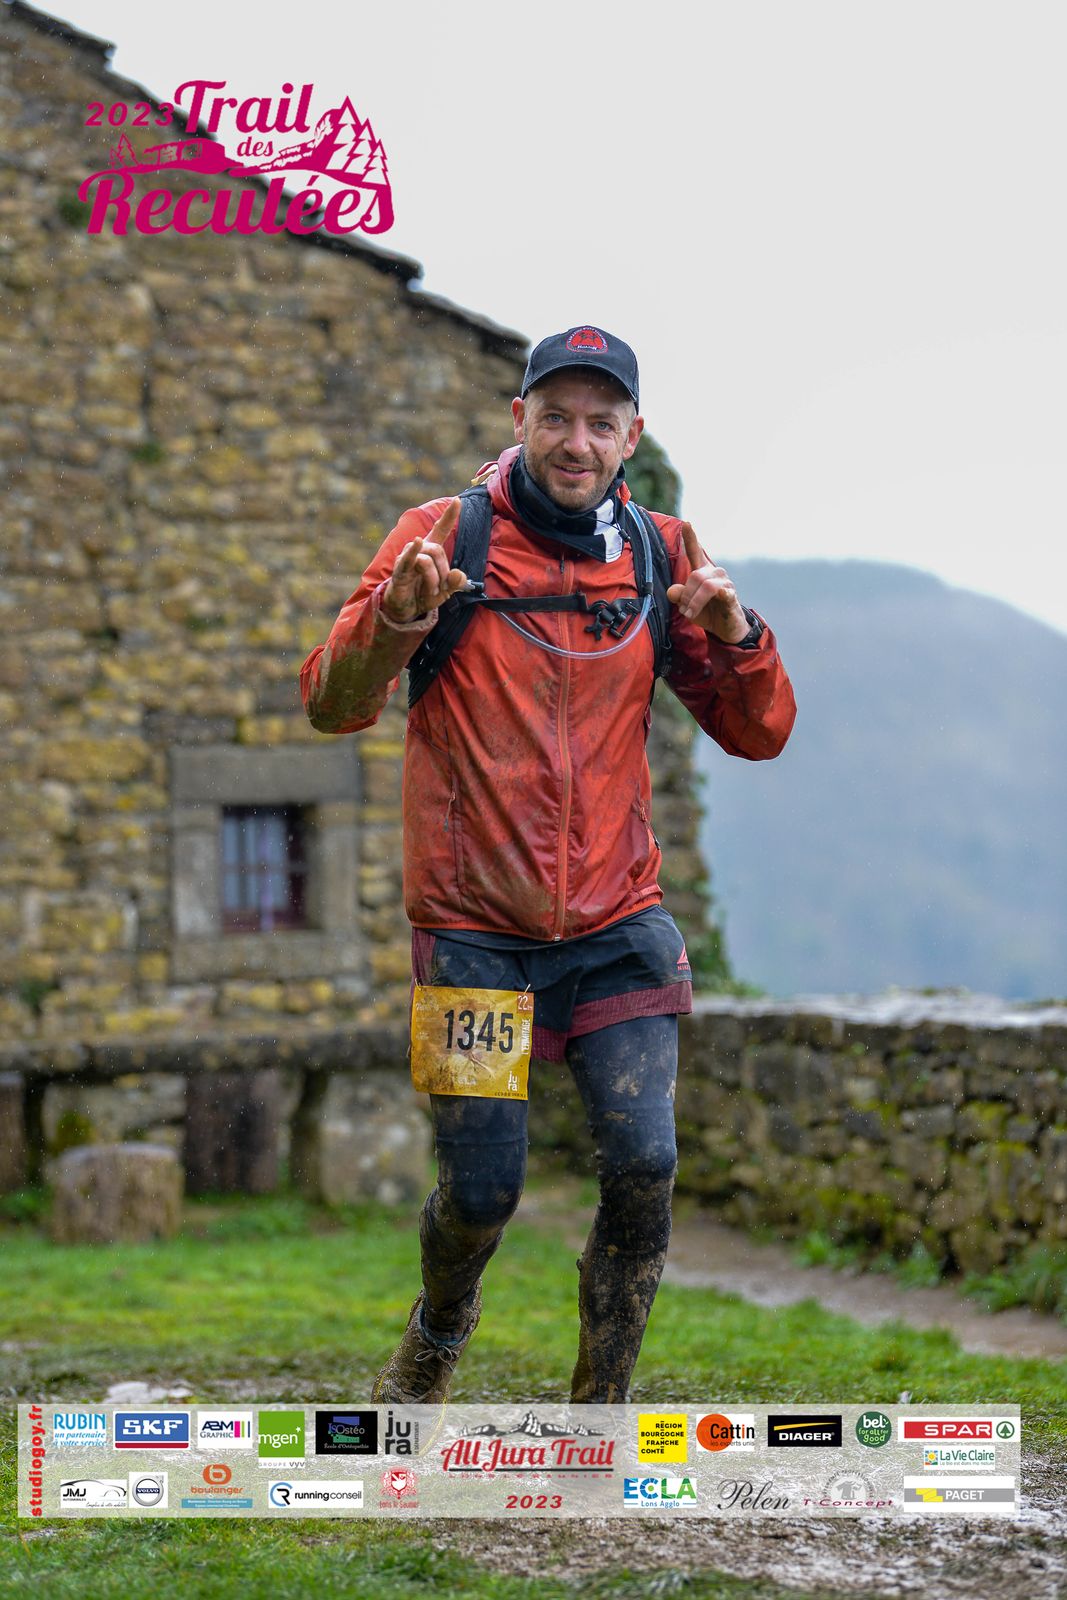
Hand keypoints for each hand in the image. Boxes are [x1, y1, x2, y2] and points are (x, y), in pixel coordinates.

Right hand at [382, 498, 467, 622]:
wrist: (405, 610)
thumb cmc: (424, 595)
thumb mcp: (445, 591)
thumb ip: (455, 582)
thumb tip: (459, 575)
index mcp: (431, 551)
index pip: (440, 529)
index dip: (449, 516)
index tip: (457, 500)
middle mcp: (418, 550)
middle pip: (437, 550)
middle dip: (443, 572)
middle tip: (441, 589)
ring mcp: (407, 559)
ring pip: (426, 560)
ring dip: (433, 579)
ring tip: (430, 592)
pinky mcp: (399, 571)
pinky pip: (408, 560)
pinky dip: (414, 552)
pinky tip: (418, 542)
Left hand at [666, 521, 750, 642]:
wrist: (727, 629)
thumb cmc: (707, 612)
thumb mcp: (687, 606)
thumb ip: (679, 596)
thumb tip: (672, 591)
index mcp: (702, 572)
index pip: (695, 552)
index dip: (691, 538)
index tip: (686, 523)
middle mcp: (715, 573)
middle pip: (695, 575)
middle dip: (686, 594)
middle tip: (683, 610)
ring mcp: (725, 583)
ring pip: (706, 586)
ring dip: (694, 602)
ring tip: (690, 614)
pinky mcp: (732, 596)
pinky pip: (723, 593)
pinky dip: (718, 596)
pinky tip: (718, 598)